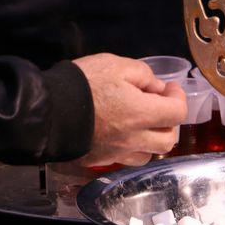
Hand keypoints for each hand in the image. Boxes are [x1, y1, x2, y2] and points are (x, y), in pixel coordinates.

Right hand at [72, 53, 186, 166]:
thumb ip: (143, 75)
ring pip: (147, 154)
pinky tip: (119, 133)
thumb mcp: (116, 65)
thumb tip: (156, 88)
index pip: (178, 113)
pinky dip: (129, 148)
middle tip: (158, 107)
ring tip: (139, 123)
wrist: (45, 110)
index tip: (169, 88)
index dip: (178, 98)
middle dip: (168, 123)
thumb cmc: (82, 84)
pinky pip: (123, 159)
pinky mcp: (99, 159)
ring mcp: (116, 152)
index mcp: (142, 114)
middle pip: (168, 141)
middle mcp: (133, 138)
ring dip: (150, 139)